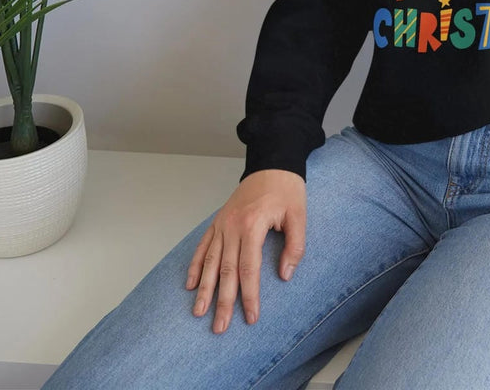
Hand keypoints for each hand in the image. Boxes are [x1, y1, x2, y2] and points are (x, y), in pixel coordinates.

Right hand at [186, 168, 305, 333]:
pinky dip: (195, 265)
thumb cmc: (287, 188)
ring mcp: (222, 223)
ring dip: (204, 288)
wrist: (272, 162)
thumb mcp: (299, 215)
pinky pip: (203, 245)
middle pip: (225, 270)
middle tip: (219, 327)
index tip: (250, 317)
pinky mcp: (218, 220)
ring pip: (209, 261)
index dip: (249, 295)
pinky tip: (190, 284)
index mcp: (253, 225)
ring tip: (198, 312)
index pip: (248, 269)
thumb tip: (284, 275)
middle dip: (222, 301)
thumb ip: (295, 246)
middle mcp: (233, 226)